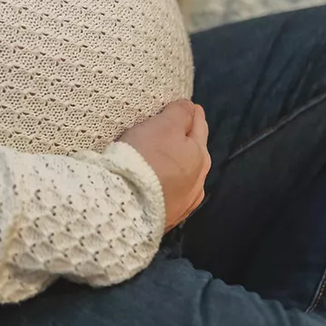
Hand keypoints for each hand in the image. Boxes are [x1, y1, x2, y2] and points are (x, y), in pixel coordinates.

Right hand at [120, 100, 210, 230]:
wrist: (125, 204)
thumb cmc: (146, 157)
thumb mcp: (164, 125)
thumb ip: (180, 112)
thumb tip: (191, 107)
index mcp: (200, 155)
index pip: (198, 126)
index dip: (192, 114)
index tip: (189, 107)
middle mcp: (198, 181)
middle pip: (194, 153)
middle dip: (188, 140)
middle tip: (177, 129)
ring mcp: (184, 203)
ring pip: (185, 176)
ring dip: (178, 166)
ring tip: (167, 159)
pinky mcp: (168, 218)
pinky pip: (171, 195)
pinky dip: (167, 185)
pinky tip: (162, 185)